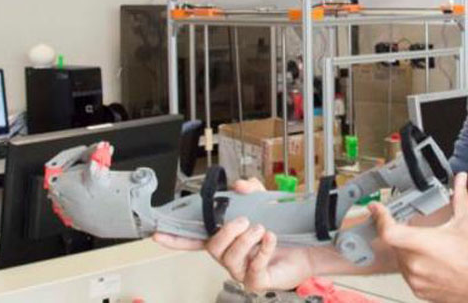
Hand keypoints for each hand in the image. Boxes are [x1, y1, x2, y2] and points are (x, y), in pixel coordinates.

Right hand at [153, 177, 315, 291]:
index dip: (175, 238)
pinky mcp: (257, 281)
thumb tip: (239, 185)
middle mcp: (231, 257)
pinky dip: (262, 249)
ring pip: (230, 257)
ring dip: (246, 238)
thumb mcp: (266, 203)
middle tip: (243, 221)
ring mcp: (242, 271)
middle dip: (226, 232)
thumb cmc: (286, 230)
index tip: (157, 233)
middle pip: (212, 247)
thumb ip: (251, 192)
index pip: (195, 239)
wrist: (310, 247)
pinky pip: (253, 268)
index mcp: (227, 239)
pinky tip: (270, 239)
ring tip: (261, 229)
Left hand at [370, 172, 467, 302]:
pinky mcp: (420, 291)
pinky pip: (407, 274)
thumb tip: (459, 180)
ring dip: (407, 249)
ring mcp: (417, 280)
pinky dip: (413, 265)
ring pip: (400, 259)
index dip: (380, 218)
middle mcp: (416, 264)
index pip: (389, 232)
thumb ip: (460, 197)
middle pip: (394, 243)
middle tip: (411, 227)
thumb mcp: (467, 222)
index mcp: (424, 244)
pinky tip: (429, 260)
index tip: (377, 209)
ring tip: (426, 245)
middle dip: (401, 233)